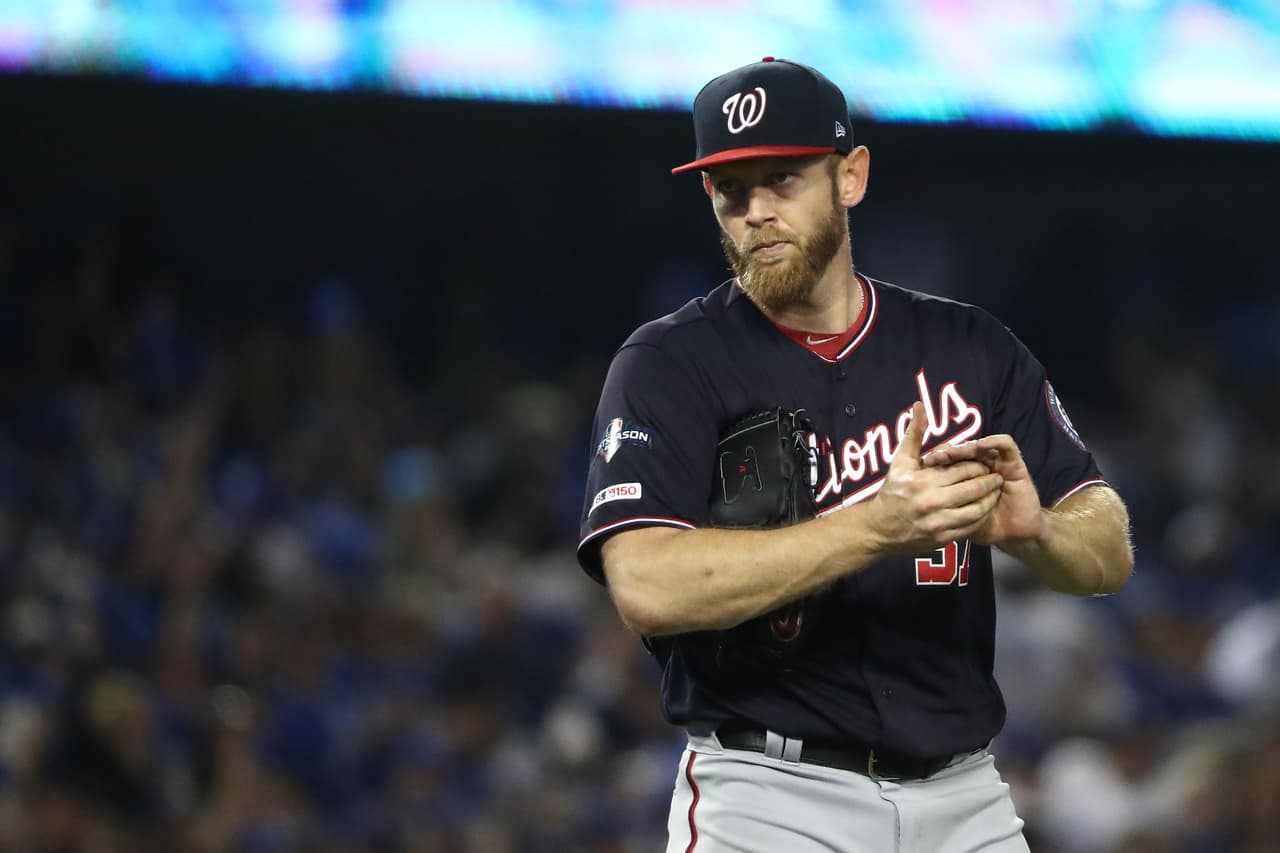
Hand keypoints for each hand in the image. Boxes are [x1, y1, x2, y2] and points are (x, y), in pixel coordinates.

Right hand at [866, 402, 1003, 555]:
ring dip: (990, 499)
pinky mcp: (943, 539)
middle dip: (989, 480)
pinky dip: (982, 517)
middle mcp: (932, 502)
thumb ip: (914, 434)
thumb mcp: (900, 462)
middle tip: (996, 476)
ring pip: (977, 509)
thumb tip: (920, 406)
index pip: (963, 468)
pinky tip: (985, 509)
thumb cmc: (892, 492)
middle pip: (974, 488)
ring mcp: (938, 522)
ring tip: (995, 492)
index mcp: (923, 481)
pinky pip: (971, 526)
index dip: (978, 464)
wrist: (879, 530)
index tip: (985, 462)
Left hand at [921, 434, 1043, 546]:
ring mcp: (998, 463)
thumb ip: (940, 504)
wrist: (1015, 534)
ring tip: (953, 451)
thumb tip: (916, 499)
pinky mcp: (1015, 462)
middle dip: (949, 453)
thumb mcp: (955, 518)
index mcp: (964, 476)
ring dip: (966, 447)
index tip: (925, 463)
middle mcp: (980, 465)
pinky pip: (1005, 445)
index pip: (949, 459)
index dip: (937, 459)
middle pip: (963, 451)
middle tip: (936, 456)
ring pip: (980, 446)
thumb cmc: (984, 527)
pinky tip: (981, 445)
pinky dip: (994, 441)